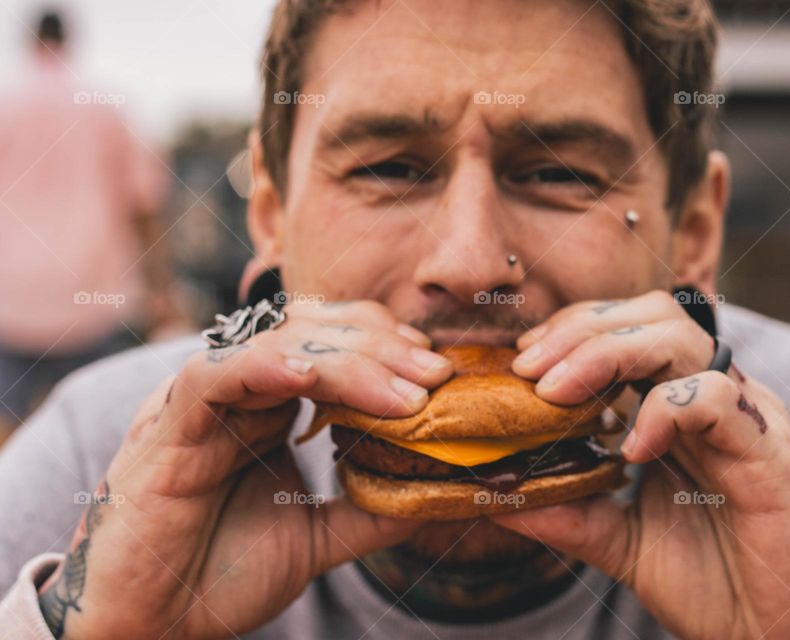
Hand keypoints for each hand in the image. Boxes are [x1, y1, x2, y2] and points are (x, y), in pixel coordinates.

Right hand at [38, 300, 452, 638]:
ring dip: (346, 361)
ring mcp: (204, 401)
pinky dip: (265, 369)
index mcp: (270, 403)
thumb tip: (447, 491)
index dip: (389, 347)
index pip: (333, 343)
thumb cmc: (221, 572)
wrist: (152, 624)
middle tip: (435, 376)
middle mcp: (240, 389)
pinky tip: (311, 381)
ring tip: (403, 393)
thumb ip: (376, 508)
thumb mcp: (318, 536)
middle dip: (381, 346)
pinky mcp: (168, 425)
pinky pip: (215, 375)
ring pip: (276, 345)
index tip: (441, 374)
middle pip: (314, 331)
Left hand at [494, 291, 789, 638]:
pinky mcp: (769, 454)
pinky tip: (630, 451)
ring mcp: (746, 420)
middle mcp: (716, 399)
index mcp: (683, 407)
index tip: (523, 360)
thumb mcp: (616, 539)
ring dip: (607, 353)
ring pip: (681, 339)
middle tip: (528, 369)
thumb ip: (562, 508)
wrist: (774, 638)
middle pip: (652, 315)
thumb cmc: (709, 581)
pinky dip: (664, 411)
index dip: (573, 330)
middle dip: (580, 331)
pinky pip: (716, 399)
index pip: (629, 328)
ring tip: (558, 395)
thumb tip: (489, 490)